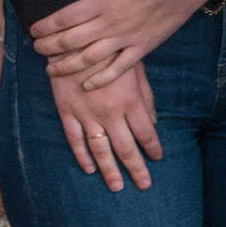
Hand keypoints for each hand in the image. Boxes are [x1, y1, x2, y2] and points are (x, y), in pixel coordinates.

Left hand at [31, 0, 216, 88]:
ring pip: (89, 58)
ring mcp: (127, 37)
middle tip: (36, 49)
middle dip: (48, 47)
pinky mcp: (142, 48)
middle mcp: (111, 22)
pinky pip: (118, 68)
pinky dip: (100, 79)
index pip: (63, 18)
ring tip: (51, 69)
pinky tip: (85, 85)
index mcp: (102, 1)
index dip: (44, 27)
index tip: (33, 31)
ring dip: (66, 66)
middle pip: (70, 41)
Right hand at [46, 58, 161, 189]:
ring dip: (109, 170)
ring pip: (100, 150)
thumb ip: (145, 97)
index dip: (153, 149)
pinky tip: (89, 169)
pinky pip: (75, 139)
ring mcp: (87, 114)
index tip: (158, 158)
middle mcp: (110, 112)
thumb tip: (153, 123)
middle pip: (126, 148)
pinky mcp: (67, 111)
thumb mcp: (135, 69)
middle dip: (137, 169)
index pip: (146, 133)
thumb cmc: (109, 52)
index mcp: (130, 101)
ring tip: (117, 186)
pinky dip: (82, 156)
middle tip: (144, 185)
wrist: (72, 40)